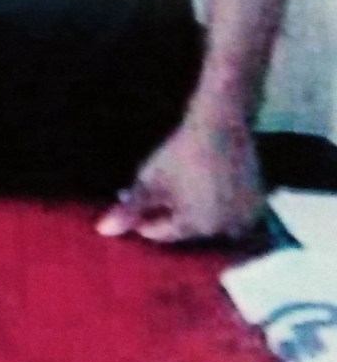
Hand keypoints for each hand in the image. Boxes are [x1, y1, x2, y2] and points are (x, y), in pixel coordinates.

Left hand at [96, 116, 264, 242]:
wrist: (221, 127)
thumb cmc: (180, 155)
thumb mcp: (149, 182)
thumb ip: (129, 210)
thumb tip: (104, 231)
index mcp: (197, 228)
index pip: (163, 234)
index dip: (145, 220)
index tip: (136, 204)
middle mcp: (226, 230)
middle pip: (188, 230)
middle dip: (171, 217)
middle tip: (160, 196)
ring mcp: (245, 218)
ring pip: (209, 223)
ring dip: (194, 213)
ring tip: (182, 190)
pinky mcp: (258, 204)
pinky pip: (230, 214)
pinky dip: (216, 206)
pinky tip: (205, 187)